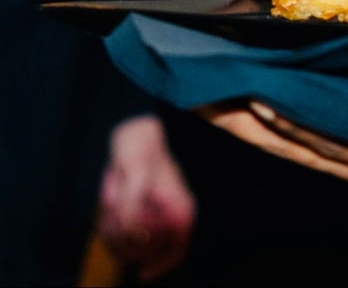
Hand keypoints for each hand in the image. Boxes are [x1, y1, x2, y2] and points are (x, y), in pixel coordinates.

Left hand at [97, 115, 195, 280]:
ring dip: (112, 230)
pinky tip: (108, 203)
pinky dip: (107, 225)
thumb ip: (131, 210)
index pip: (176, 251)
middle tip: (112, 218)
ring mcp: (151, 217)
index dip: (160, 266)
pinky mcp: (136, 214)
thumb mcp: (134, 177)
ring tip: (110, 201)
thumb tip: (129, 237)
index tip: (141, 273)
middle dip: (123, 242)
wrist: (132, 134)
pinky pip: (118, 234)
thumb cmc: (140, 151)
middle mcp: (167, 217)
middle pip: (144, 252)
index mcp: (179, 210)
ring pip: (126, 244)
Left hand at [202, 55, 347, 187]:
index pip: (319, 129)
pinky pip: (295, 114)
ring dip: (239, 97)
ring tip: (195, 65)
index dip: (279, 106)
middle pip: (285, 130)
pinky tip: (236, 67)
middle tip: (190, 68)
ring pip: (282, 125)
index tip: (241, 80)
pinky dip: (265, 90)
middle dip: (236, 101)